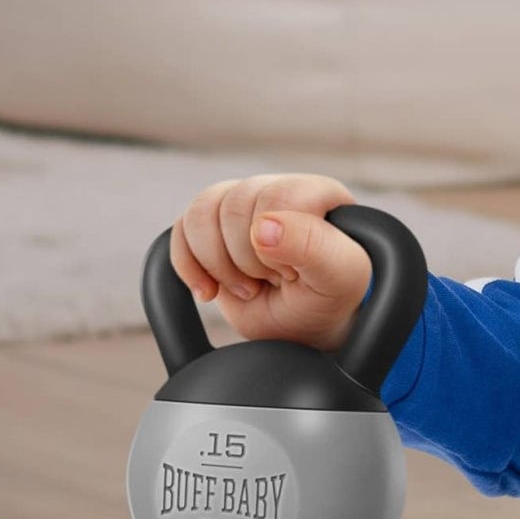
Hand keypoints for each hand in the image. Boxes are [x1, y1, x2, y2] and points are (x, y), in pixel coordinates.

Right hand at [169, 173, 372, 353]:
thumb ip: (313, 247)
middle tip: (274, 282)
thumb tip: (263, 227)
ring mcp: (238, 207)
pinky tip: (210, 290)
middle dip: (249, 259)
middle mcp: (274, 190)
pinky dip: (188, 267)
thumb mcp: (340, 277)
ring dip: (218, 264)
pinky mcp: (209, 228)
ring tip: (248, 288)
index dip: (279, 245)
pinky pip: (179, 231)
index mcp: (316, 192)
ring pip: (200, 213)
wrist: (304, 328)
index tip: (295, 274)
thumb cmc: (330, 297)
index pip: (278, 197)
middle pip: (234, 206)